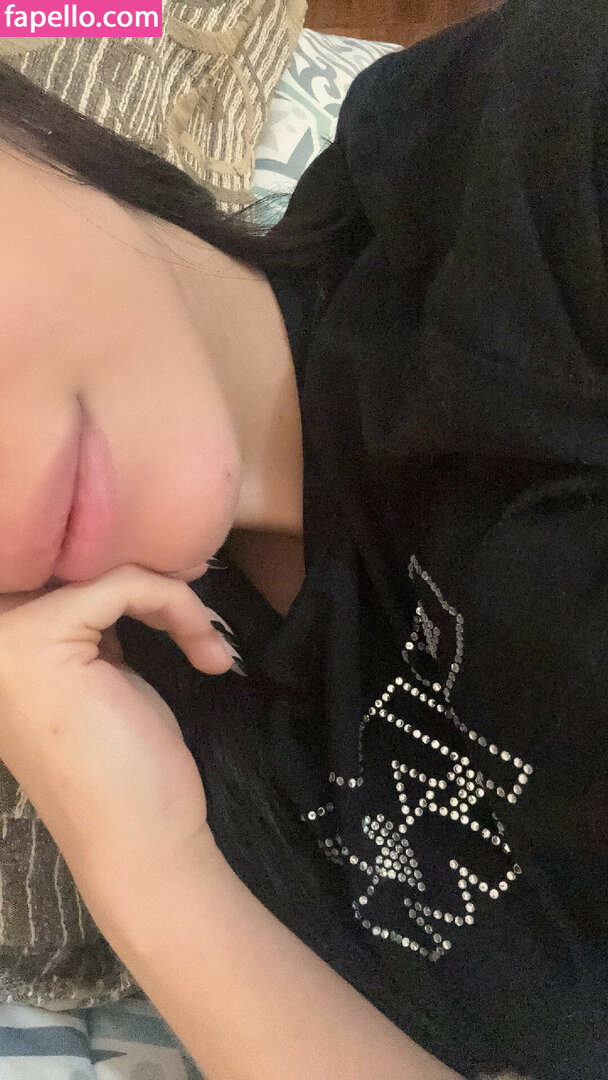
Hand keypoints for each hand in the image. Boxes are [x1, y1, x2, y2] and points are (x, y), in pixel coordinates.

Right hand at [0, 565, 233, 927]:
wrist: (139, 844)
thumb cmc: (128, 770)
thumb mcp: (102, 677)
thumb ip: (92, 625)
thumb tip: (124, 562)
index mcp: (2, 650)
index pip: (63, 575)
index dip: (124, 568)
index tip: (183, 584)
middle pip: (78, 564)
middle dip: (149, 570)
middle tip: (200, 587)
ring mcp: (3, 638)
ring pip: (105, 570)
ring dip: (171, 597)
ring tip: (208, 640)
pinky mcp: (38, 639)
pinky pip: (125, 586)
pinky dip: (178, 608)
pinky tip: (210, 655)